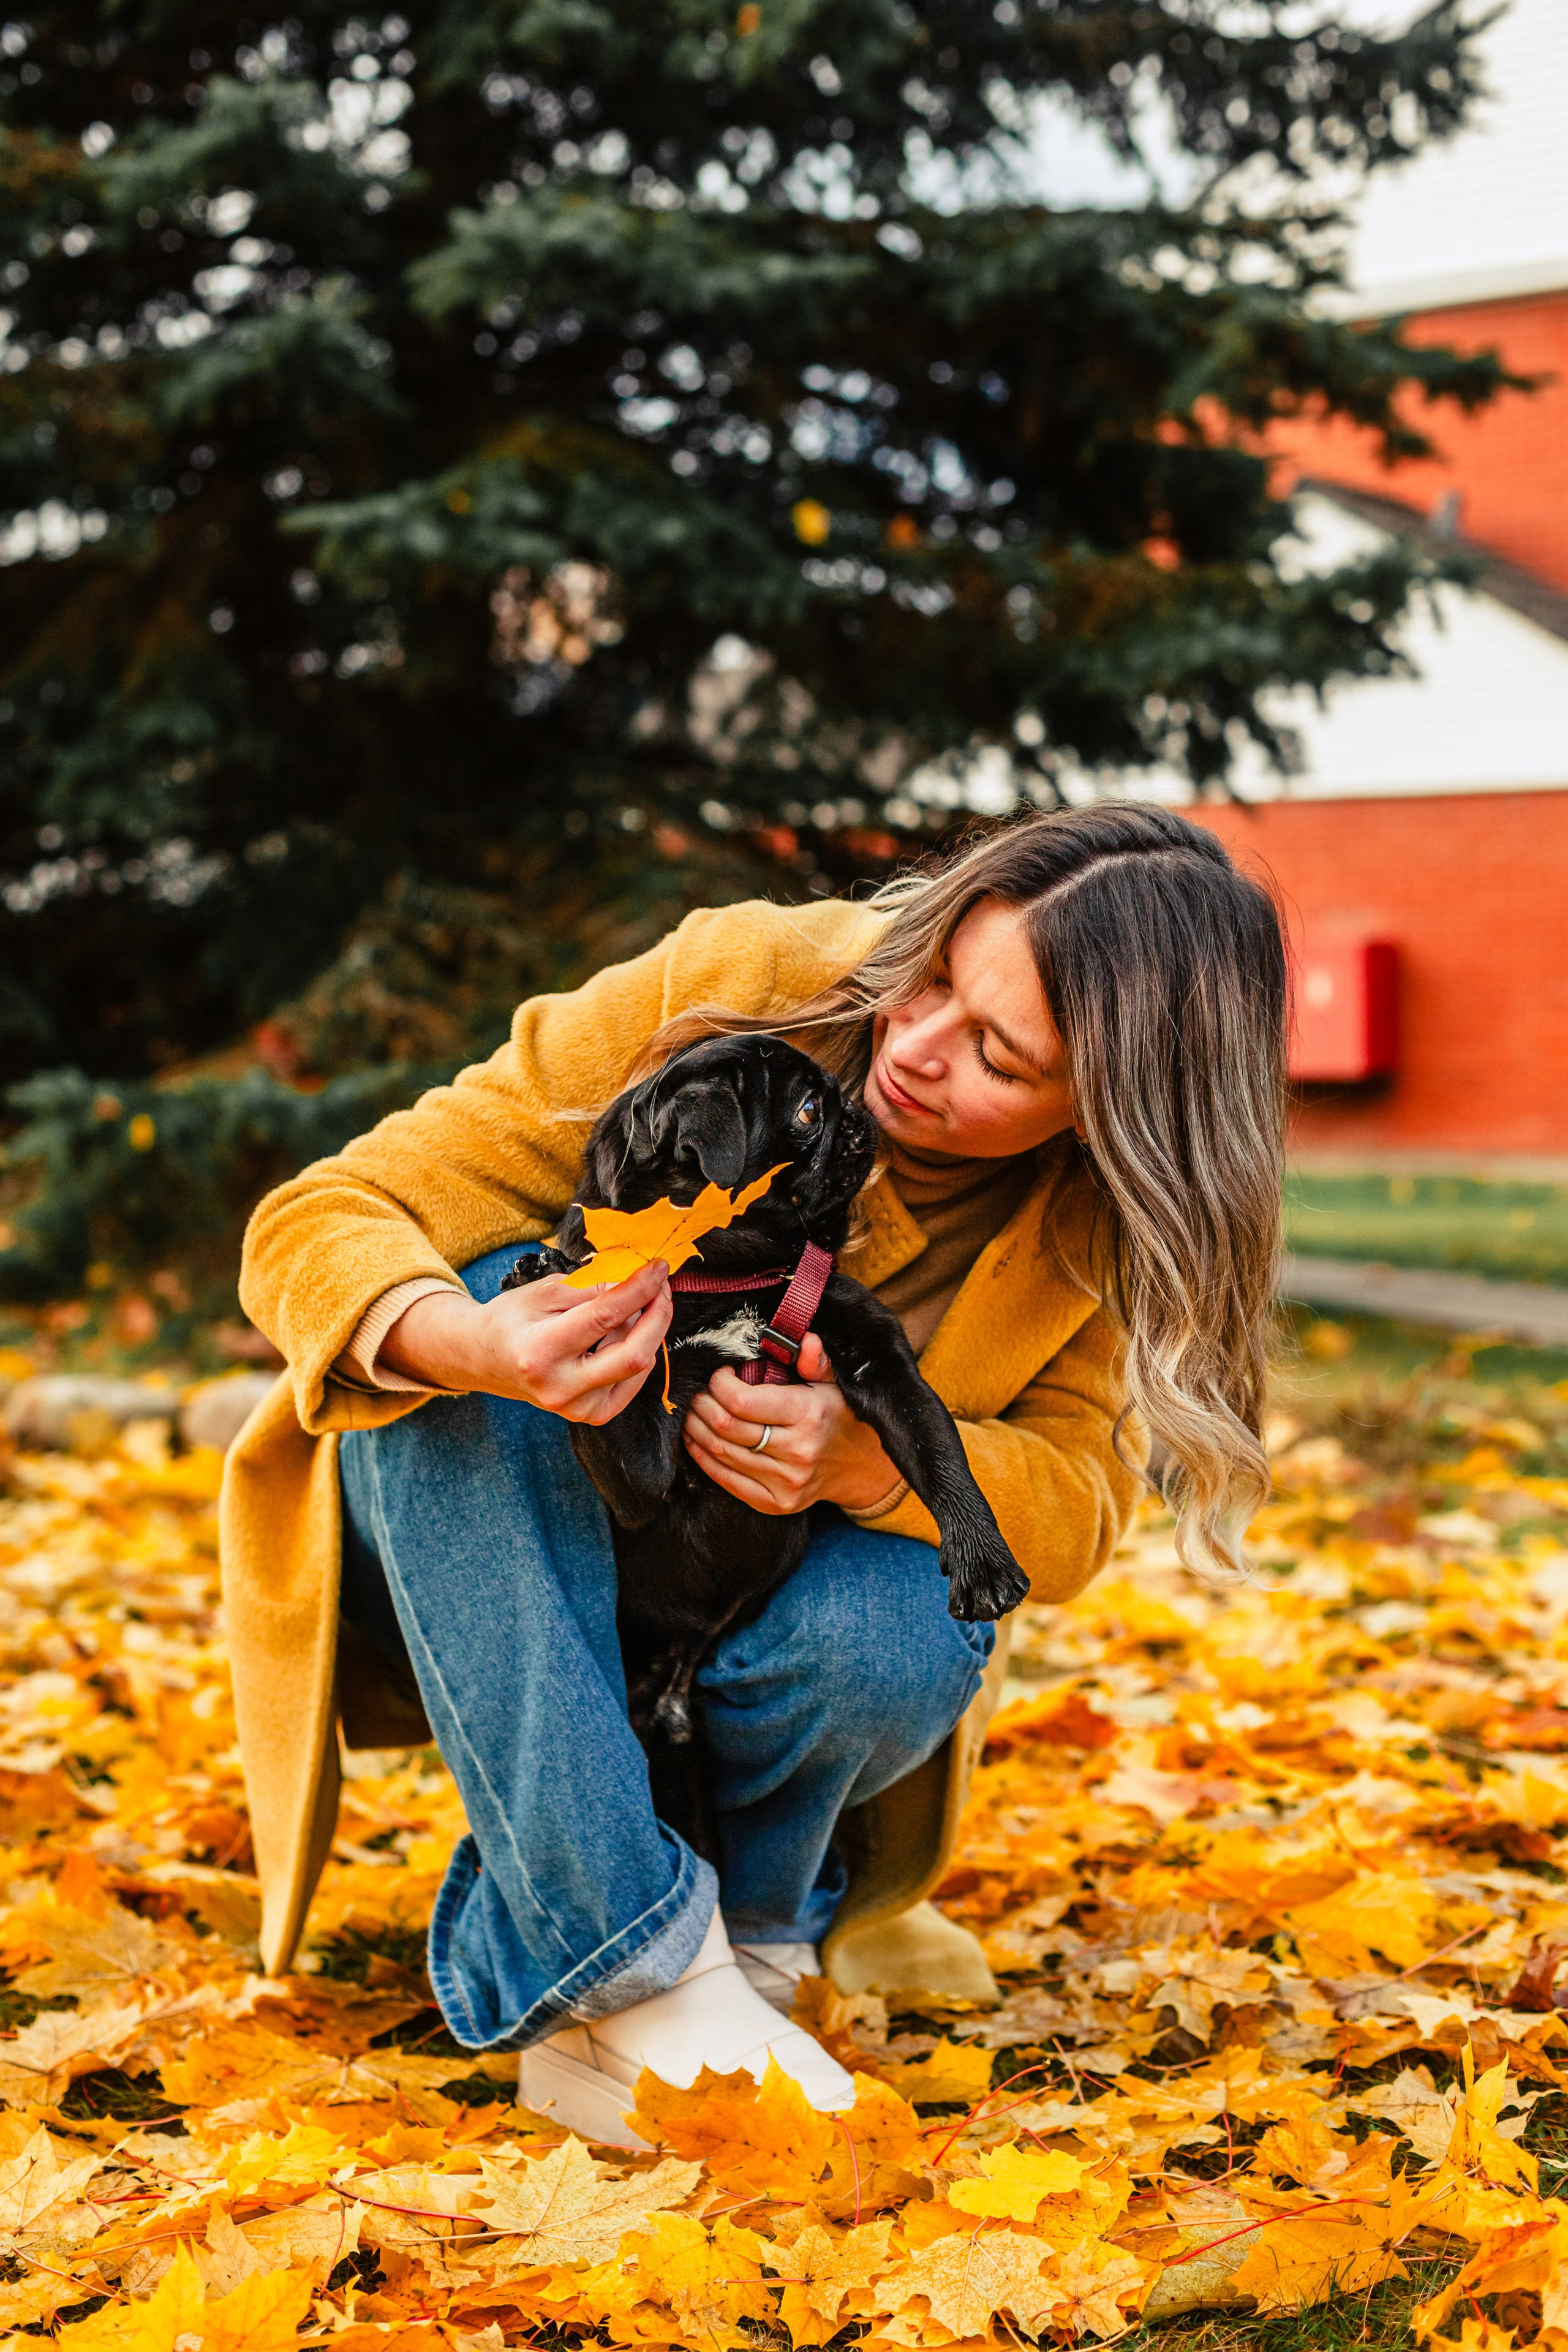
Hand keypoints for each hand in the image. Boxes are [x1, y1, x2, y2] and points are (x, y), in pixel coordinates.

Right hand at [380, 1260, 672, 1423]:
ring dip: (645, 1329)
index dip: (639, 1288)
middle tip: (660, 1285)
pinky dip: (636, 1350)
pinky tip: (623, 1332)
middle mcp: (559, 1388)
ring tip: (629, 1306)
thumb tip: (638, 1280)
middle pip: (634, 1354)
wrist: (486, 1359)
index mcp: (540, 1351)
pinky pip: (632, 1379)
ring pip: (638, 1365)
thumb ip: (594, 1288)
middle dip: (657, 1314)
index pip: (605, 1317)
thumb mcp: (546, 1291)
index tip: (658, 1266)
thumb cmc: (513, 1319)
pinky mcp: (591, 1415)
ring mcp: (577, 1408)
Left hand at [682, 1333, 903, 1515]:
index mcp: (809, 1415)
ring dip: (697, 1429)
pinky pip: (725, 1480)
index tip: (720, 1375)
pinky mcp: (774, 1503)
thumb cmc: (836, 1416)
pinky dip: (703, 1457)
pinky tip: (697, 1439)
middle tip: (697, 1392)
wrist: (859, 1467)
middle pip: (726, 1426)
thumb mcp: (832, 1383)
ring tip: (693, 1412)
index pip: (742, 1401)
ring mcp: (786, 1482)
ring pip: (720, 1453)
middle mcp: (798, 1452)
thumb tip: (807, 1340)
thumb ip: (815, 1361)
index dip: (719, 1385)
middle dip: (702, 1405)